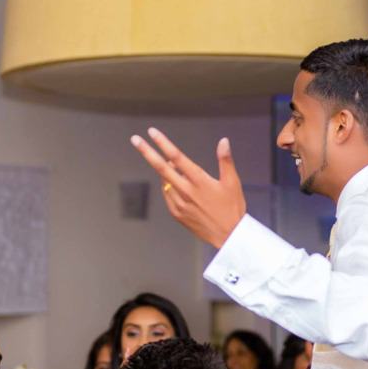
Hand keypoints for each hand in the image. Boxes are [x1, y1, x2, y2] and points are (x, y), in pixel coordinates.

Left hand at [130, 129, 248, 247]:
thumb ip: (225, 161)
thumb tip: (224, 140)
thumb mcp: (232, 183)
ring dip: (165, 170)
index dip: (163, 143)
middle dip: (147, 151)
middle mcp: (187, 192)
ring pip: (165, 181)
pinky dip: (169, 186)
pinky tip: (177, 184)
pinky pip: (168, 195)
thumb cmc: (233, 208)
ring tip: (173, 166)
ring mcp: (180, 204)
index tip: (152, 132)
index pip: (177, 158)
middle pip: (162, 168)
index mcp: (200, 182)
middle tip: (134, 139)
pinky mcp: (177, 214)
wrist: (229, 237)